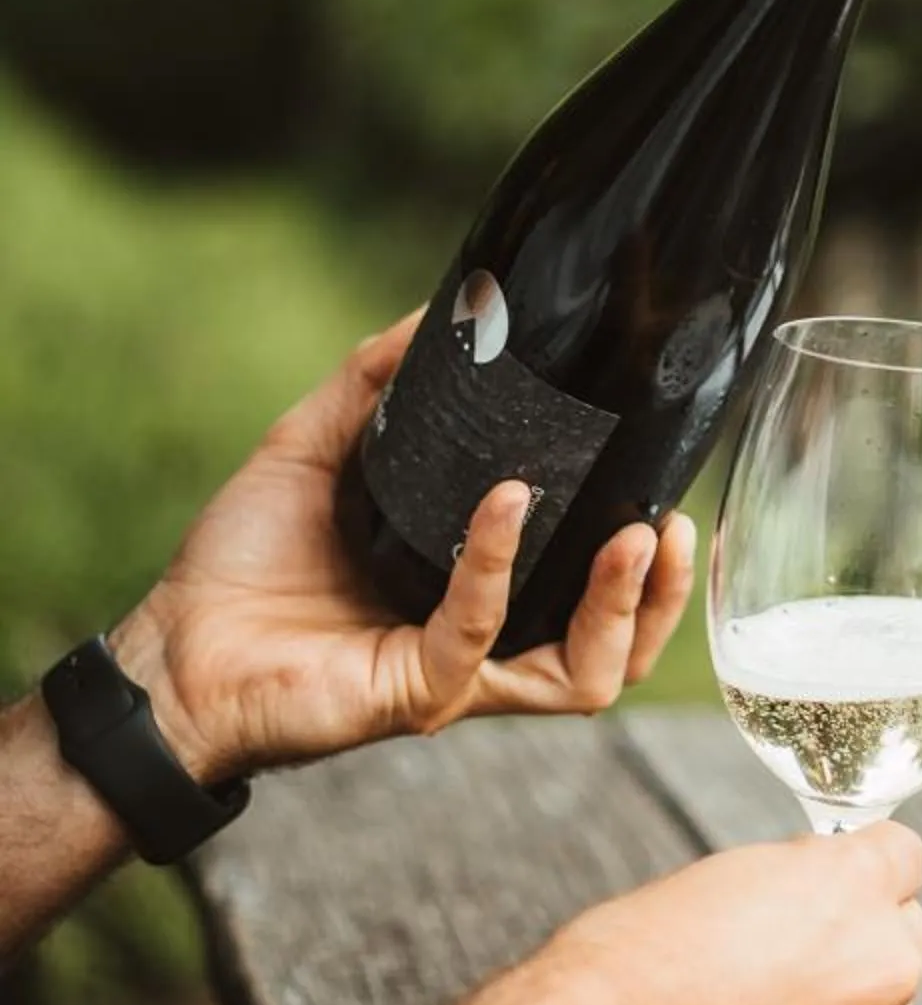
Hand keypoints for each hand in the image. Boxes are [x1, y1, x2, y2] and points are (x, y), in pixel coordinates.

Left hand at [108, 316, 695, 782]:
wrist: (169, 648)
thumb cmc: (240, 567)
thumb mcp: (316, 448)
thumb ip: (376, 385)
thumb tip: (441, 312)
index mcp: (480, 598)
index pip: (594, 593)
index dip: (646, 559)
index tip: (666, 484)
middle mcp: (484, 645)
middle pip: (617, 650)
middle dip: (662, 596)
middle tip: (670, 524)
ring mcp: (457, 675)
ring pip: (584, 674)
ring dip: (621, 608)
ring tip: (637, 539)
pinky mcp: (416, 691)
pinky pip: (478, 630)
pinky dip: (495, 564)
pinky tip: (503, 503)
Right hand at [515, 824, 921, 1004]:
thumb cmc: (629, 964)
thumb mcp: (715, 879)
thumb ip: (791, 884)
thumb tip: (810, 895)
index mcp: (851, 889)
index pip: (903, 854)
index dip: (860, 862)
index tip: (832, 876)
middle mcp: (880, 968)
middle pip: (903, 934)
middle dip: (858, 935)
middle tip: (783, 948)